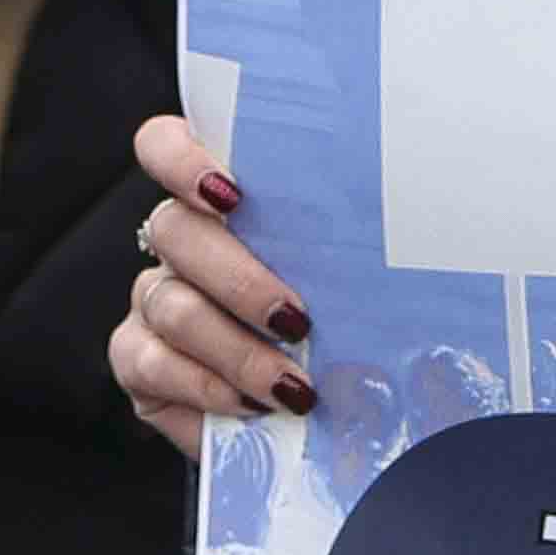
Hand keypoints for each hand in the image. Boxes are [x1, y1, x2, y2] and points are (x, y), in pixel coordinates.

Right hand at [114, 110, 320, 443]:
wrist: (321, 400)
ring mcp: (152, 299)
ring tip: (293, 386)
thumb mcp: (349, 269)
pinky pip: (152, 366)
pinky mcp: (138, 361)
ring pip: (171, 305)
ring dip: (236, 349)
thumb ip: (349, 240)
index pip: (163, 146)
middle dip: (238, 279)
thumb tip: (417, 231)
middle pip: (175, 231)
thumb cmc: (342, 313)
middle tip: (296, 319)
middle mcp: (177, 242)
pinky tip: (253, 408)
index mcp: (219, 199)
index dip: (181, 159)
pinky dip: (207, 388)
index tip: (229, 193)